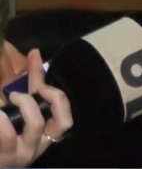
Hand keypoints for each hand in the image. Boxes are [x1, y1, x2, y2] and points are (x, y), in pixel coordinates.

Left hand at [0, 48, 72, 166]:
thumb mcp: (20, 102)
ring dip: (19, 105)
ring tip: (2, 105)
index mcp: (47, 133)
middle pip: (62, 121)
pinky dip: (1, 119)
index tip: (41, 84)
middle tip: (16, 94)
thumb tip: (35, 52)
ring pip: (35, 124)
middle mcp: (40, 145)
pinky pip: (7, 134)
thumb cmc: (5, 126)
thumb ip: (31, 80)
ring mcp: (23, 153)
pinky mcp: (6, 158)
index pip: (65, 115)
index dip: (57, 96)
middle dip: (46, 99)